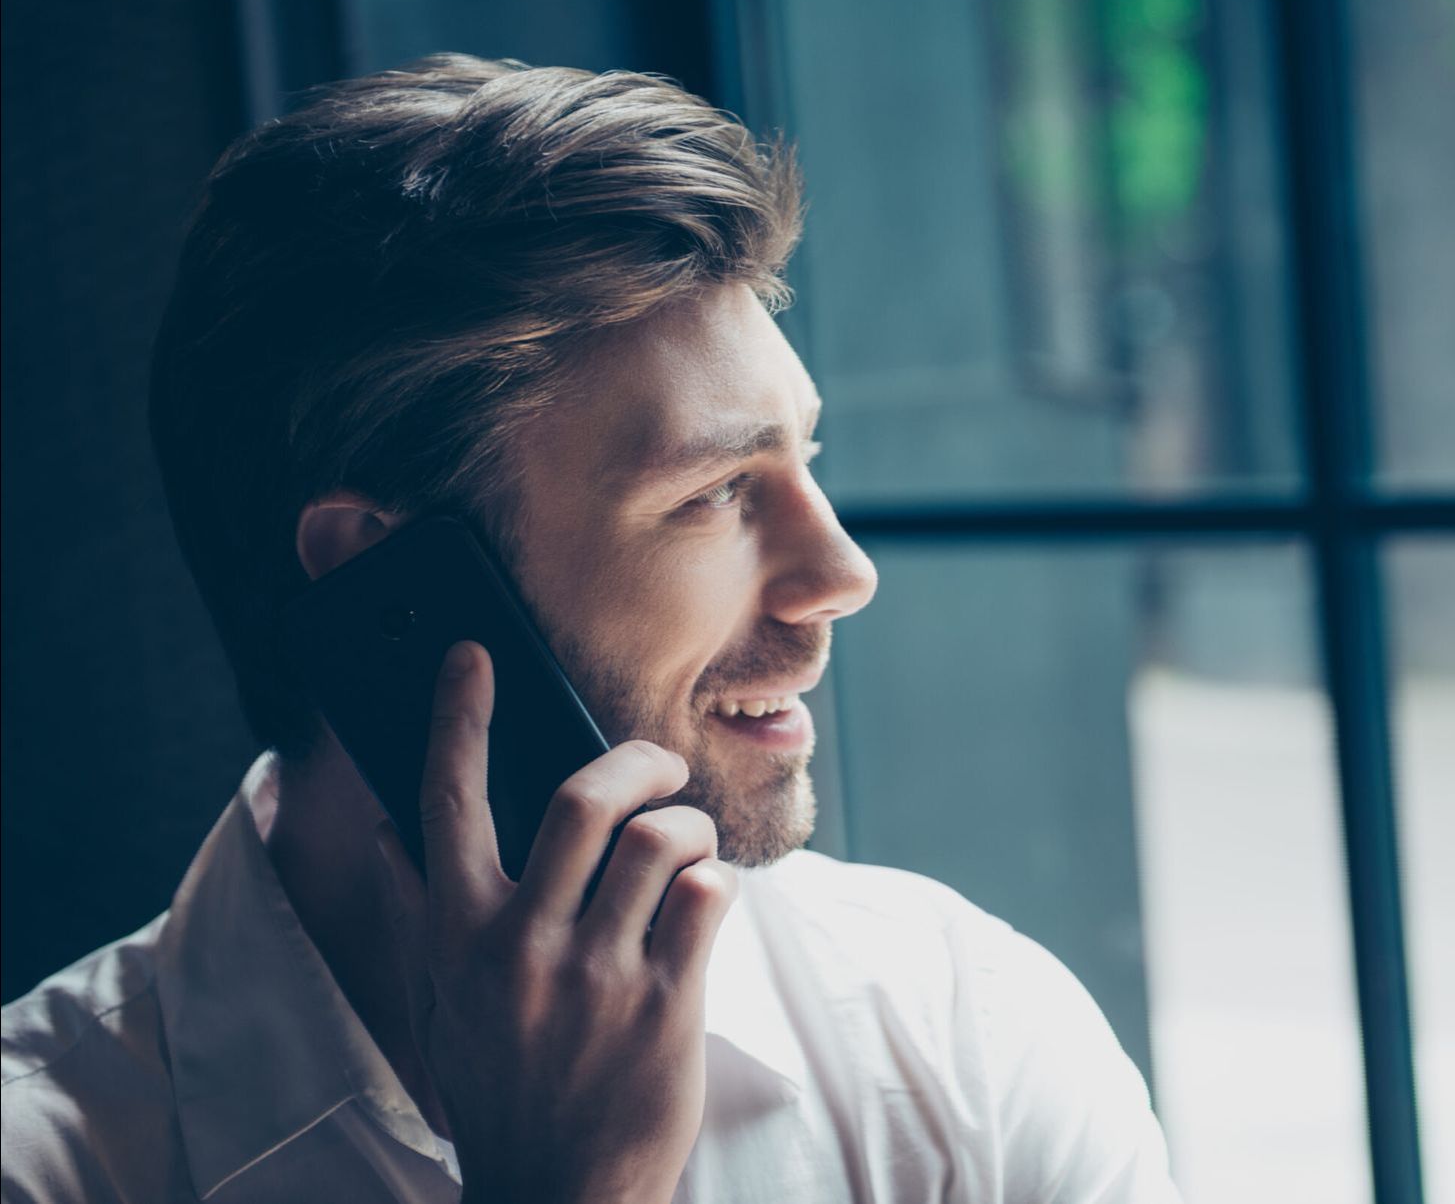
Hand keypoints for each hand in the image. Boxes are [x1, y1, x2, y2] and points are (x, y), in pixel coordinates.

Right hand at [375, 640, 737, 1203]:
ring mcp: (596, 979)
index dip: (458, 717)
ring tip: (684, 843)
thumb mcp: (441, 1002)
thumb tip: (391, 828)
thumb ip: (422, 912)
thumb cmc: (502, 1084)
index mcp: (457, 939)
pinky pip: (705, 898)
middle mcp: (521, 949)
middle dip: (632, 758)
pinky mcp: (666, 1009)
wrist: (560, 1193)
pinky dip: (713, 882)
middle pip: (583, 799)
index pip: (447, 802)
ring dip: (684, 823)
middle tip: (653, 762)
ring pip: (657, 841)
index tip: (472, 655)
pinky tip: (702, 900)